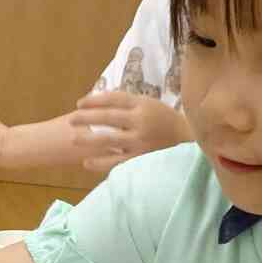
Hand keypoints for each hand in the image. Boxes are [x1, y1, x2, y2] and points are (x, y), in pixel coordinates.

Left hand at [69, 91, 191, 171]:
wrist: (190, 140)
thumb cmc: (164, 120)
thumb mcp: (150, 104)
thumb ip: (128, 102)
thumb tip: (98, 100)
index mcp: (143, 105)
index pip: (114, 99)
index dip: (94, 100)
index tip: (79, 103)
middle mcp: (140, 121)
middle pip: (108, 117)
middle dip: (86, 117)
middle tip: (71, 119)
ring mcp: (140, 141)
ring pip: (109, 139)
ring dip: (89, 139)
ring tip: (73, 138)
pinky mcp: (141, 158)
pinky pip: (117, 161)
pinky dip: (100, 163)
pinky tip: (87, 162)